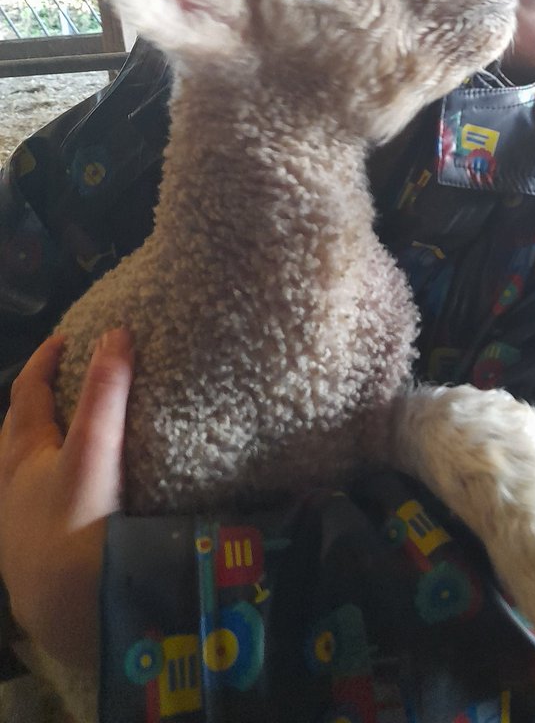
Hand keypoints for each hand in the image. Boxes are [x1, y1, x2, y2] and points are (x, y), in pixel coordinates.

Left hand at [0, 329, 132, 669]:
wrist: (63, 610)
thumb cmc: (75, 522)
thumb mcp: (93, 451)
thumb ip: (105, 393)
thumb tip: (115, 333)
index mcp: (20, 452)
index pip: (27, 391)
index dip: (45, 360)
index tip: (65, 338)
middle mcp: (8, 481)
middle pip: (16, 429)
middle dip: (37, 400)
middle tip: (66, 379)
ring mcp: (15, 518)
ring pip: (20, 466)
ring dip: (40, 442)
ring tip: (69, 432)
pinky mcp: (30, 548)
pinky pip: (33, 497)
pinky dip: (49, 478)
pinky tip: (70, 493)